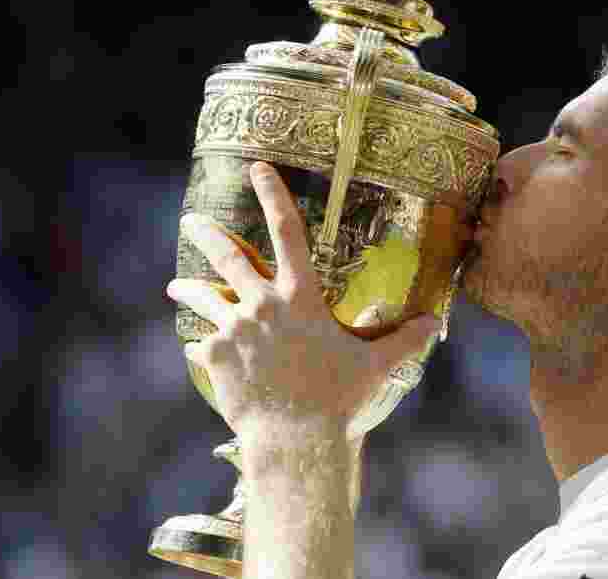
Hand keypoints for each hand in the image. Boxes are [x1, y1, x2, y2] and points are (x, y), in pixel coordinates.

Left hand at [166, 162, 441, 436]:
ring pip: (202, 296)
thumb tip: (434, 321)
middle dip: (206, 232)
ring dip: (187, 287)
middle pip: (228, 255)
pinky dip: (203, 342)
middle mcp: (263, 303)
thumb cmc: (338, 398)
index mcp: (301, 296)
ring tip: (173, 285)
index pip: (287, 232)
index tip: (257, 169)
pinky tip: (199, 347)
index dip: (272, 195)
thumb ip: (404, 338)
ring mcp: (234, 328)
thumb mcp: (375, 364)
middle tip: (190, 220)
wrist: (294, 438)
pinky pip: (202, 341)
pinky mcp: (214, 354)